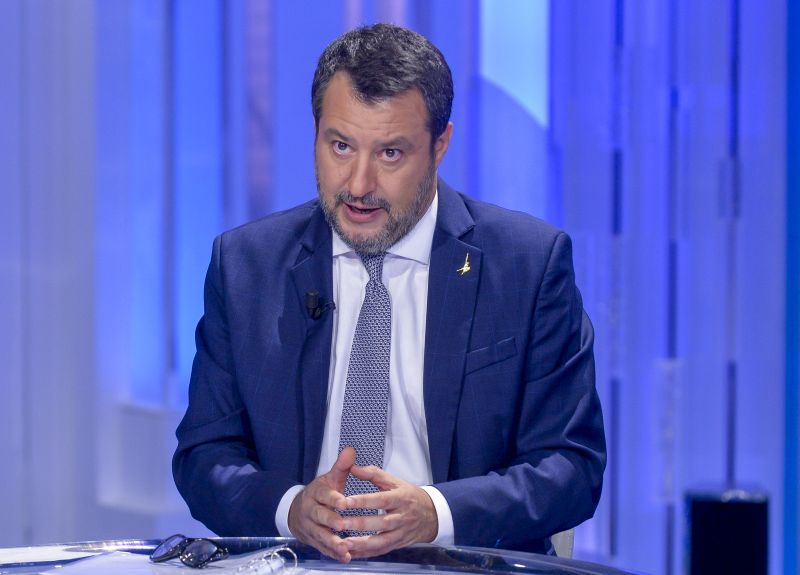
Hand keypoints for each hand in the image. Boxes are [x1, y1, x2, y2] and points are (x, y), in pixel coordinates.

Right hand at [287, 447, 354, 561]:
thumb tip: (351, 450)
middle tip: (343, 525)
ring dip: (332, 542)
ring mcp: (310, 527)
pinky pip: (322, 548)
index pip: (324, 494)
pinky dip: (333, 553)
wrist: (297, 511)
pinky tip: (345, 557)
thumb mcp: (330, 478)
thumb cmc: (321, 493)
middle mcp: (310, 510)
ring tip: (345, 548)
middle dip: (331, 521)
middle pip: (319, 516)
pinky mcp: (313, 540)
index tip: (344, 502)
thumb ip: (342, 467)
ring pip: (320, 534)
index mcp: (316, 492)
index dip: (333, 498)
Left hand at [339, 465, 438, 558]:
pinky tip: (352, 553)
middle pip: (380, 522)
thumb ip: (373, 474)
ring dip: (362, 543)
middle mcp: (402, 517)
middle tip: (340, 523)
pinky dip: (366, 554)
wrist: (431, 514)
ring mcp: (401, 532)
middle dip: (359, 524)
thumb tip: (353, 467)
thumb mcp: (395, 481)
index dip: (363, 501)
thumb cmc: (409, 496)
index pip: (381, 500)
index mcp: (400, 498)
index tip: (346, 501)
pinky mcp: (398, 544)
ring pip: (381, 541)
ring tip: (344, 542)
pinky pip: (381, 551)